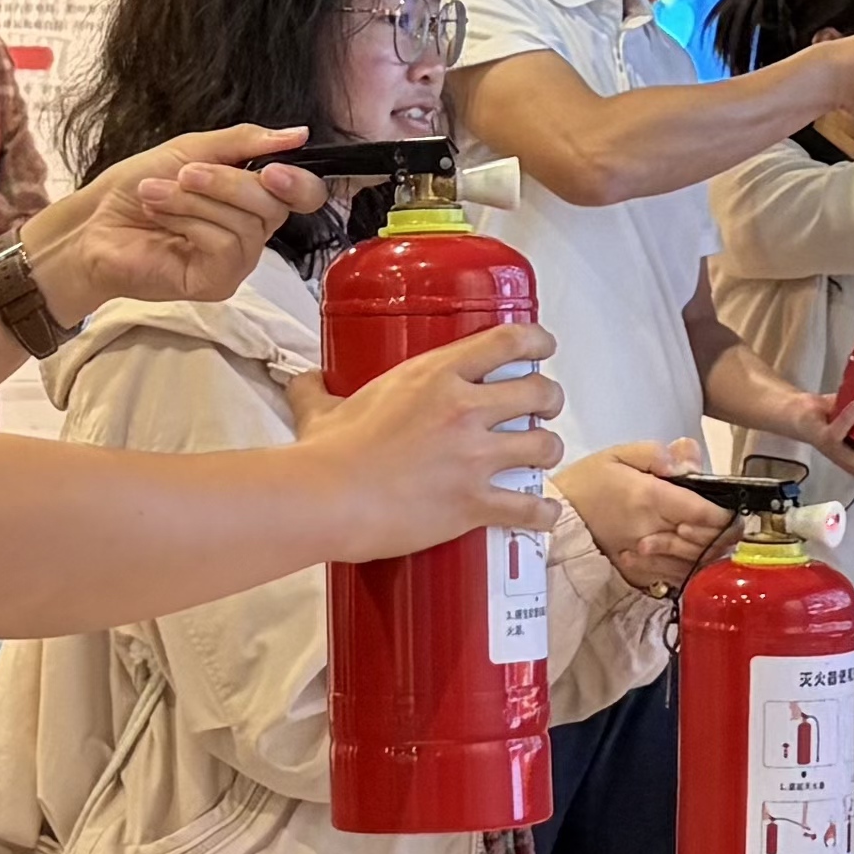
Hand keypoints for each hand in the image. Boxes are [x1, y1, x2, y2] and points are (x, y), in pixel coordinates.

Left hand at [27, 126, 324, 315]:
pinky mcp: (216, 282)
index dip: (297, 182)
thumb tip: (299, 134)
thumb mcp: (192, 149)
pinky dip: (191, 223)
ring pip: (247, 225)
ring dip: (196, 201)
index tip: (272, 169)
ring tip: (157, 194)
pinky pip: (225, 246)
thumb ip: (246, 142)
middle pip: (275, 206)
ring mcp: (236, 261)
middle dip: (227, 182)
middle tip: (185, 173)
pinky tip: (161, 218)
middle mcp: (252, 231)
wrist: (94, 222)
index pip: (303, 194)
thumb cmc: (137, 187)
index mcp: (252, 198)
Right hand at [285, 322, 564, 549]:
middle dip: (549, 399)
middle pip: (538, 392)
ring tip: (541, 457)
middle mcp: (464, 409)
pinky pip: (529, 506)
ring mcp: (473, 457)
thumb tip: (304, 381)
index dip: (537, 342)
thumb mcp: (323, 408)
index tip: (543, 349)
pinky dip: (542, 511)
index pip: (508, 341)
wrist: (326, 499)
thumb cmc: (326, 455)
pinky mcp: (473, 502)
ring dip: (548, 451)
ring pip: (544, 446)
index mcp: (435, 375)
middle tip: (543, 408)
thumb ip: (318, 390)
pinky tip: (544, 512)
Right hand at [560, 438, 733, 596]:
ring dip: (713, 554)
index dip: (727, 515)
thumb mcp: (619, 453)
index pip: (703, 512)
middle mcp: (649, 530)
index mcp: (648, 497)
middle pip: (704, 541)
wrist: (556, 518)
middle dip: (725, 536)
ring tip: (723, 543)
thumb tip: (688, 459)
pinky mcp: (636, 572)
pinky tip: (698, 561)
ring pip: (693, 562)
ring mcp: (643, 556)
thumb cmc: (588, 483)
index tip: (735, 511)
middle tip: (737, 528)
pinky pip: (674, 577)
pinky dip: (692, 570)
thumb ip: (658, 453)